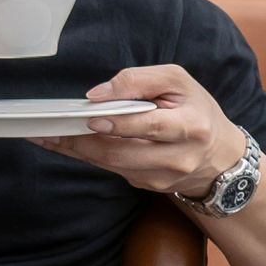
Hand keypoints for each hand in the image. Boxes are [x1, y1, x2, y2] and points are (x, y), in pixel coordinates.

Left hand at [36, 64, 246, 195]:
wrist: (219, 157)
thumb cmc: (197, 110)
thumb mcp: (178, 81)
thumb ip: (139, 80)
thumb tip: (99, 95)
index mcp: (191, 127)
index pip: (149, 126)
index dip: (118, 122)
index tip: (89, 115)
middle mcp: (177, 158)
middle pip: (121, 153)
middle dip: (81, 140)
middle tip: (49, 127)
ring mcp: (161, 178)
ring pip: (110, 165)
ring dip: (75, 149)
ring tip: (45, 134)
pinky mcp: (148, 185)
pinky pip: (111, 170)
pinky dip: (86, 155)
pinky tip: (65, 143)